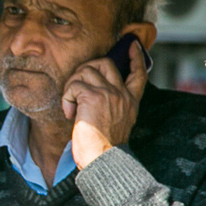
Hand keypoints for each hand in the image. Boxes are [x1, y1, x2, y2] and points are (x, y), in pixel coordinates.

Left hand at [62, 38, 147, 168]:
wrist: (103, 160)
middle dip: (87, 68)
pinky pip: (73, 86)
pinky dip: (66, 98)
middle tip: (77, 86)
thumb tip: (96, 97)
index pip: (138, 73)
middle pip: (105, 63)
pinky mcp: (91, 97)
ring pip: (85, 70)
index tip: (131, 45)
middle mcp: (122, 94)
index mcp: (131, 102)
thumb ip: (115, 107)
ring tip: (71, 104)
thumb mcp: (119, 123)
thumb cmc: (105, 149)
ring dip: (72, 85)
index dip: (135, 57)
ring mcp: (108, 93)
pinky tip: (69, 113)